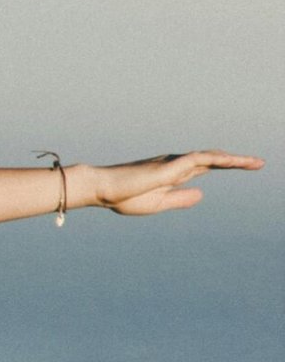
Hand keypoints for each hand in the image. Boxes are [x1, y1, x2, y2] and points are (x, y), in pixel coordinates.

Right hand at [93, 149, 262, 214]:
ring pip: (211, 157)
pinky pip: (200, 159)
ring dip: (234, 159)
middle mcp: (177, 164)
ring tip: (255, 163)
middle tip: (258, 163)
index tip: (244, 167)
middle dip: (236, 161)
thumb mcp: (158, 204)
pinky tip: (233, 160)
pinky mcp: (171, 166)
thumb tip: (202, 195)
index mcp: (173, 175)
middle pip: (213, 159)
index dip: (226, 165)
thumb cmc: (124, 197)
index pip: (206, 167)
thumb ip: (179, 199)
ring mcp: (174, 163)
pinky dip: (218, 159)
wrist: (103, 189)